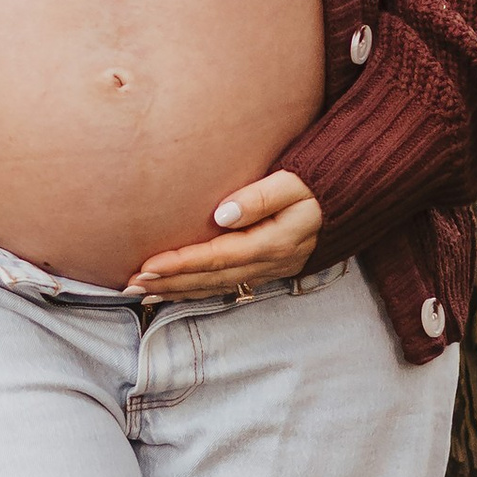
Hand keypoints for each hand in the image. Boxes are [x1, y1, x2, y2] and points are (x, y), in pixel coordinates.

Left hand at [128, 171, 320, 300]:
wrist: (344, 201)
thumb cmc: (316, 184)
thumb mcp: (295, 182)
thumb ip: (260, 196)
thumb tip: (221, 214)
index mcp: (273, 243)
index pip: (218, 257)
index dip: (181, 263)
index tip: (148, 265)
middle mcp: (269, 264)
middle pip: (210, 278)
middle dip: (170, 283)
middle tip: (132, 285)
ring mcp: (267, 272)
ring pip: (214, 287)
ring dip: (177, 291)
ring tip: (141, 293)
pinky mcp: (264, 271)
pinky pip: (223, 286)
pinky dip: (194, 291)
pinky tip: (171, 292)